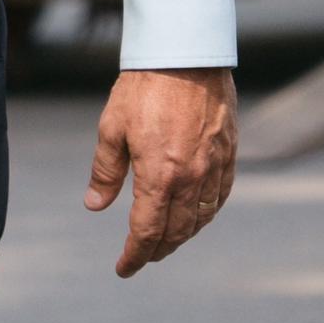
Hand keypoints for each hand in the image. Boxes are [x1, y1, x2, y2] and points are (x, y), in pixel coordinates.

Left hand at [87, 68, 240, 275]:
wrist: (186, 54)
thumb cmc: (144, 88)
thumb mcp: (112, 129)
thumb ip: (106, 172)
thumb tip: (95, 205)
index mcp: (159, 176)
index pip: (147, 232)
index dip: (134, 256)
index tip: (124, 268)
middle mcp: (191, 178)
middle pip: (176, 231)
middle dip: (157, 250)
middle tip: (143, 256)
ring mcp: (215, 166)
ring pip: (202, 218)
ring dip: (183, 235)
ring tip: (168, 240)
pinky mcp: (229, 153)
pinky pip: (221, 196)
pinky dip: (208, 213)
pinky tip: (198, 215)